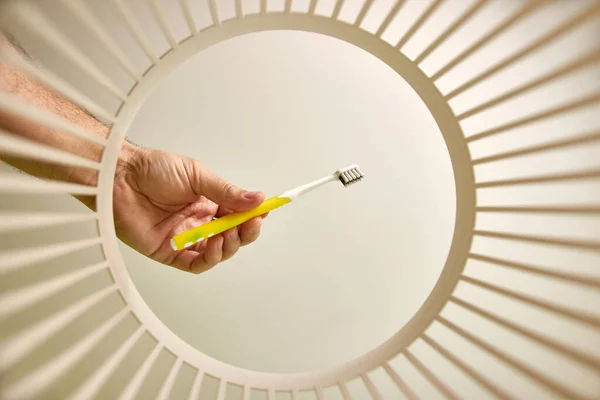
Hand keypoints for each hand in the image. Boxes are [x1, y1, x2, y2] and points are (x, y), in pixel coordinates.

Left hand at [112, 143, 265, 273]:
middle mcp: (199, 221)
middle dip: (245, 232)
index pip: (237, 214)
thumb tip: (257, 197)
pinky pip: (194, 263)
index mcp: (208, 202)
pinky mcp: (169, 252)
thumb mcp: (197, 175)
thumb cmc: (152, 169)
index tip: (264, 211)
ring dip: (229, 246)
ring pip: (217, 252)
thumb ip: (226, 191)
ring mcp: (185, 237)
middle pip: (231, 235)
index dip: (252, 215)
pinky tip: (215, 247)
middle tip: (249, 224)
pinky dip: (209, 259)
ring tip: (229, 233)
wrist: (120, 177)